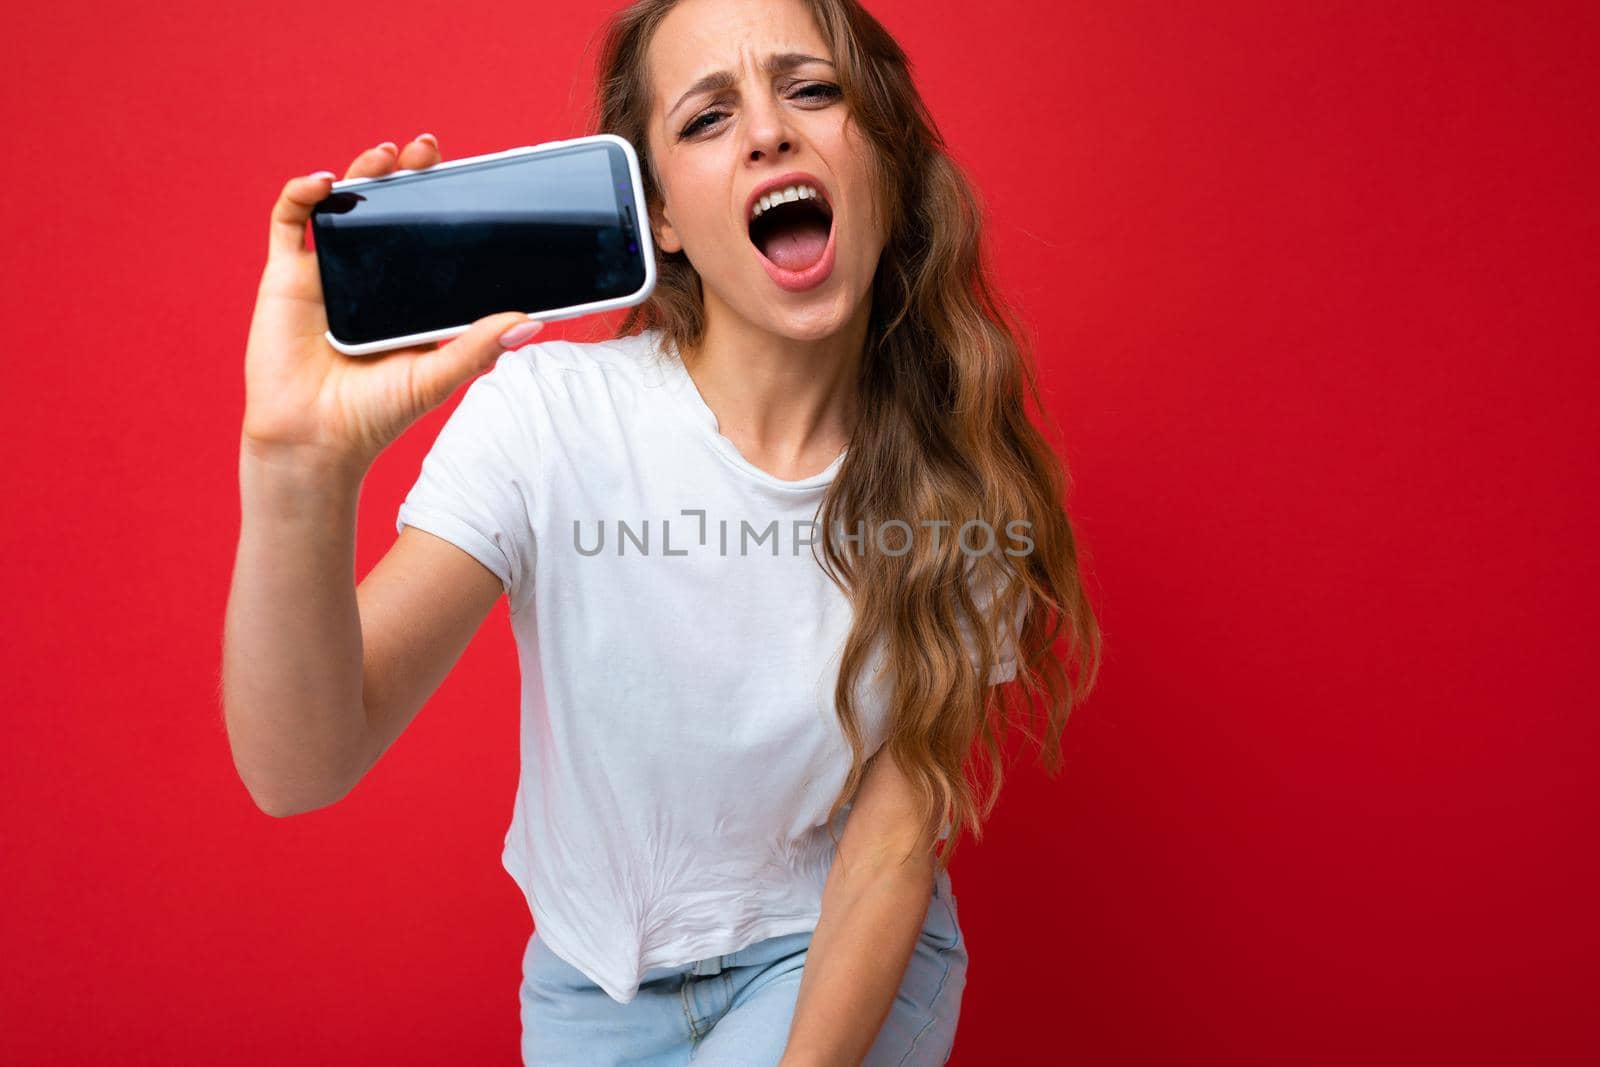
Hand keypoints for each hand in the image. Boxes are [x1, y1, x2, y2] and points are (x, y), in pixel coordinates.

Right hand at [241, 134, 542, 472]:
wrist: (317, 440)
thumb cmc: (377, 413)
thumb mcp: (437, 375)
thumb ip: (479, 347)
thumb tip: (532, 321)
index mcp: (406, 292)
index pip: (427, 233)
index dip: (441, 200)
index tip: (466, 175)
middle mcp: (368, 275)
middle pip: (387, 207)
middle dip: (406, 173)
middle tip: (428, 151)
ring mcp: (327, 271)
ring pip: (342, 204)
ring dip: (363, 172)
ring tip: (386, 156)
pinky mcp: (287, 276)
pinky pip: (290, 222)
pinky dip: (302, 193)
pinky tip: (324, 182)